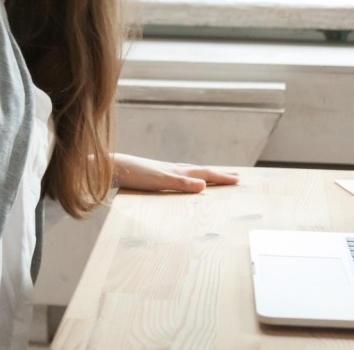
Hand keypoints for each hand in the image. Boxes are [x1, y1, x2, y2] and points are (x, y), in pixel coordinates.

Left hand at [112, 153, 239, 192]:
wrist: (115, 167)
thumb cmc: (136, 175)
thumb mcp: (160, 181)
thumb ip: (181, 183)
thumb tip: (204, 185)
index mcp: (178, 171)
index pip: (206, 173)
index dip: (222, 177)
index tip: (238, 180)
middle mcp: (174, 169)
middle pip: (202, 170)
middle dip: (219, 174)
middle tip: (236, 175)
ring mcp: (166, 171)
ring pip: (192, 172)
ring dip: (206, 175)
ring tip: (215, 176)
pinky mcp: (157, 175)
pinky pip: (181, 176)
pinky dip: (190, 178)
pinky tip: (185, 181)